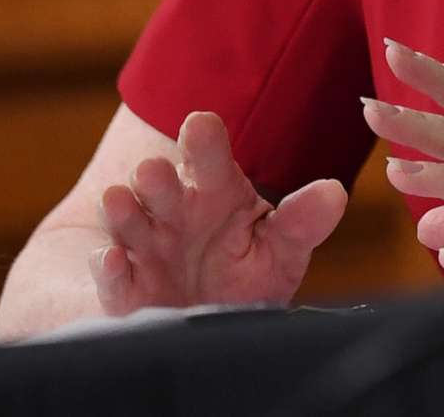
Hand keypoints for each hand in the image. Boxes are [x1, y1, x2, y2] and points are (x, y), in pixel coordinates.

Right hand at [88, 110, 348, 315]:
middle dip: (156, 177)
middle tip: (155, 171)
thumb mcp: (279, 251)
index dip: (203, 140)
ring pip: (127, 218)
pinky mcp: (124, 289)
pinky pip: (112, 277)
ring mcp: (143, 246)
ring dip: (124, 210)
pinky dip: (109, 269)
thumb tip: (334, 193)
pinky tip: (112, 260)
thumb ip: (301, 224)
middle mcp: (174, 211)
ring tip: (120, 201)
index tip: (200, 124)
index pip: (208, 157)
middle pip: (160, 183)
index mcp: (214, 191)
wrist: (200, 319)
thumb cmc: (242, 277)